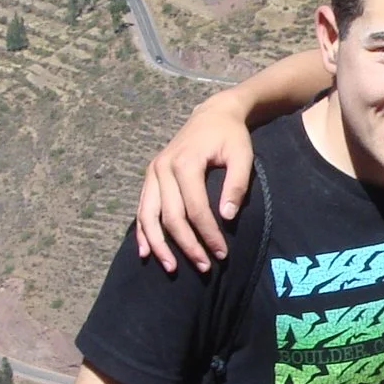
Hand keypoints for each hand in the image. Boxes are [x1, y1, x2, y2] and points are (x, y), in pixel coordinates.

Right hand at [133, 96, 255, 272]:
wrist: (213, 114)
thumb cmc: (230, 136)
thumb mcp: (242, 155)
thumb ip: (237, 184)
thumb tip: (226, 216)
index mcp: (185, 162)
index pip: (195, 208)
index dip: (208, 234)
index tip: (221, 253)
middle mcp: (163, 168)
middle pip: (171, 216)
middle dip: (187, 245)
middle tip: (204, 266)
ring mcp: (152, 172)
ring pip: (149, 216)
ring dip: (159, 245)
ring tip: (172, 268)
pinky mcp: (149, 177)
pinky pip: (141, 209)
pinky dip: (142, 232)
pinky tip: (146, 253)